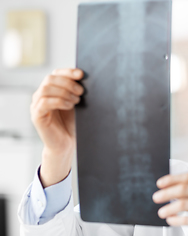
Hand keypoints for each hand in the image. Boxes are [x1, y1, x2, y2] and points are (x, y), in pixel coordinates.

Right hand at [31, 68, 83, 186]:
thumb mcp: (76, 103)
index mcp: (51, 90)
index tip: (81, 74)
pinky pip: (44, 102)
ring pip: (46, 89)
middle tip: (81, 92)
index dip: (68, 71)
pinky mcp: (36, 116)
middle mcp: (41, 95)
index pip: (55, 73)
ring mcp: (36, 105)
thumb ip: (76, 91)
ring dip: (64, 92)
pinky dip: (59, 101)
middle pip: (50, 79)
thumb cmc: (72, 123)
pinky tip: (69, 106)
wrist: (67, 144)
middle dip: (68, 83)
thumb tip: (84, 77)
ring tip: (76, 101)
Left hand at [152, 174, 187, 235]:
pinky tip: (170, 220)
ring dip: (168, 208)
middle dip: (166, 192)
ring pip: (182, 204)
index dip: (172, 179)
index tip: (160, 183)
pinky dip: (174, 219)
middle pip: (184, 188)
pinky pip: (185, 219)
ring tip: (161, 212)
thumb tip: (173, 183)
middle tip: (156, 197)